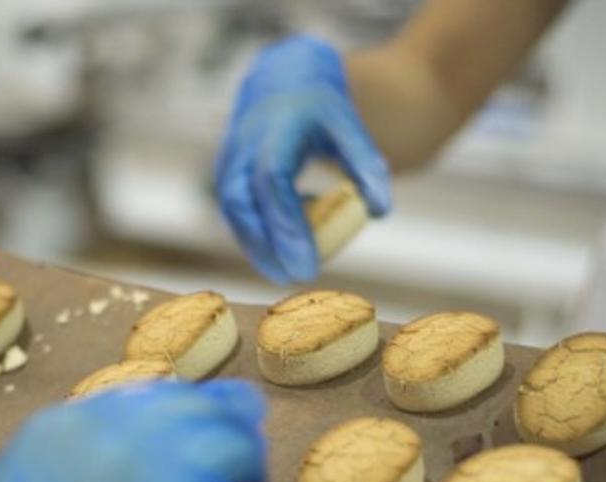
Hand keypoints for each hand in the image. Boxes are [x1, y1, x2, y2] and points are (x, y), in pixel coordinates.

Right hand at [0, 380, 267, 481]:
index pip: (158, 394)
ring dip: (242, 477)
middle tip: (244, 454)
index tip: (213, 416)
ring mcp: (166, 471)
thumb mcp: (24, 475)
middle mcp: (128, 433)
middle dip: (231, 428)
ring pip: (236, 451)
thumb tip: (120, 465)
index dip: (193, 407)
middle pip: (206, 410)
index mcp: (78, 419)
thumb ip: (77, 456)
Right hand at [215, 35, 390, 283]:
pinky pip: (235, 214)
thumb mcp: (350, 125)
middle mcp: (244, 146)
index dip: (287, 225)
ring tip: (287, 273)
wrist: (280, 80)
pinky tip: (280, 251)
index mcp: (276, 130)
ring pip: (234, 214)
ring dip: (257, 249)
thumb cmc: (320, 108)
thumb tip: (380, 211)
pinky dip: (255, 237)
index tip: (308, 264)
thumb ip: (366, 164)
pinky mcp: (224, 176)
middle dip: (266, 247)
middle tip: (297, 278)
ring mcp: (228, 161)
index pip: (272, 182)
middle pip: (242, 205)